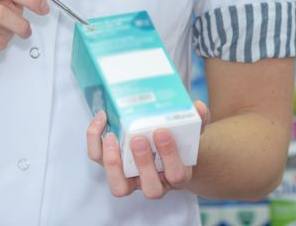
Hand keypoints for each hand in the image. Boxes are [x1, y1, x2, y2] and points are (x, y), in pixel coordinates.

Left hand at [86, 101, 209, 198]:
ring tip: (112, 137)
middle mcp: (155, 183)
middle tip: (138, 138)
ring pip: (119, 187)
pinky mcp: (112, 168)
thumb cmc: (178, 140)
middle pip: (151, 188)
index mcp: (177, 174)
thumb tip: (199, 107)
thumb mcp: (191, 130)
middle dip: (144, 163)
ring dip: (114, 163)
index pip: (177, 175)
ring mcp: (132, 180)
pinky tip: (102, 119)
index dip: (170, 156)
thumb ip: (198, 120)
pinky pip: (99, 160)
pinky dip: (96, 141)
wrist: (164, 149)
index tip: (162, 131)